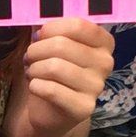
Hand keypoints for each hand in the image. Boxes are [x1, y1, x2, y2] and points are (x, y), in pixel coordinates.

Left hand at [19, 18, 113, 136]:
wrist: (53, 112)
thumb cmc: (54, 73)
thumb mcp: (54, 47)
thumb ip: (51, 31)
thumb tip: (39, 24)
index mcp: (103, 43)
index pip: (77, 25)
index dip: (51, 28)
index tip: (40, 37)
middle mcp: (105, 63)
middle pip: (62, 45)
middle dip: (36, 50)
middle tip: (30, 58)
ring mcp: (96, 87)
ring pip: (54, 67)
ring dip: (34, 68)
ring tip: (32, 72)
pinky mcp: (83, 108)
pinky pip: (51, 90)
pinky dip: (35, 86)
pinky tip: (35, 87)